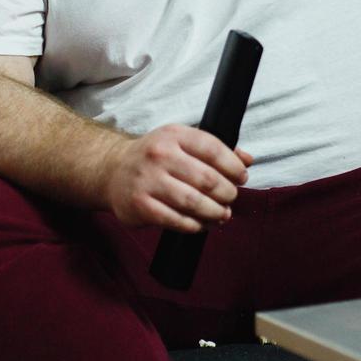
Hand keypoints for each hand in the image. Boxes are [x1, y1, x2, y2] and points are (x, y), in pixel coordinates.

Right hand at [103, 123, 255, 232]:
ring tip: (223, 214)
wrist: (113, 170)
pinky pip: (176, 220)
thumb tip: (247, 160)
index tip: (242, 177)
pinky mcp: (141, 205)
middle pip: (206, 179)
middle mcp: (159, 155)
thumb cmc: (155, 157)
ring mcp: (148, 181)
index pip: (213, 148)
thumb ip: (215, 149)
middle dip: (227, 192)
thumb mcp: (181, 142)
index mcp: (173, 135)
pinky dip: (195, 225)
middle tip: (231, 198)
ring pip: (193, 202)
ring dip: (214, 212)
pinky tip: (202, 224)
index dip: (233, 166)